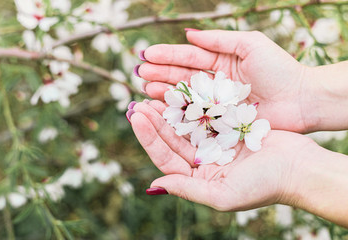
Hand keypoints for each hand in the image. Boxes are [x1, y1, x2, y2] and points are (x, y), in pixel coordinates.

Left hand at [129, 100, 318, 210]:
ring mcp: (215, 144)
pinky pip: (204, 114)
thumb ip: (187, 190)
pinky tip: (179, 92)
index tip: (136, 118)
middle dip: (154, 122)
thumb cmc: (264, 186)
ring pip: (185, 126)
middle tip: (138, 104)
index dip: (149, 139)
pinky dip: (191, 104)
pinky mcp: (227, 129)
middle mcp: (203, 162)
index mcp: (198, 179)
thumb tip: (154, 185)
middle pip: (172, 140)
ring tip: (152, 95)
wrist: (299, 168)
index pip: (166, 158)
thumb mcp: (223, 195)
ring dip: (169, 111)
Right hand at [138, 30, 317, 132]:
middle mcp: (215, 82)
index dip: (168, 55)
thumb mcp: (250, 44)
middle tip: (140, 73)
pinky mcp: (220, 120)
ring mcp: (216, 102)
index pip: (190, 57)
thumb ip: (219, 40)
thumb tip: (188, 34)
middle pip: (183, 76)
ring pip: (186, 96)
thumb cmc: (279, 69)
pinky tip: (162, 108)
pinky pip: (196, 115)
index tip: (147, 54)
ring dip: (165, 92)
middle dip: (161, 73)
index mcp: (221, 61)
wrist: (301, 100)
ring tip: (146, 88)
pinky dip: (178, 112)